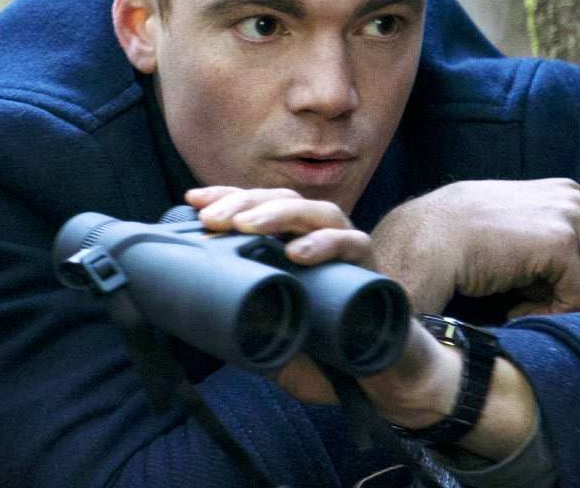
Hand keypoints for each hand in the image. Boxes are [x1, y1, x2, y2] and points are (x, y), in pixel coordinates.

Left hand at [188, 185, 541, 459]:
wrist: (387, 382)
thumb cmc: (329, 357)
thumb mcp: (275, 338)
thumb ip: (249, 325)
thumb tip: (203, 320)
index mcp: (295, 247)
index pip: (259, 208)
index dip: (228, 198)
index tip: (192, 198)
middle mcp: (324, 241)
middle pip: (283, 201)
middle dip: (244, 203)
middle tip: (210, 218)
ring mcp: (351, 252)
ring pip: (318, 212)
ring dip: (278, 213)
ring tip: (245, 226)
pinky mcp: (376, 272)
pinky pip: (354, 247)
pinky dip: (326, 244)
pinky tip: (297, 251)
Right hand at [370, 178, 579, 314]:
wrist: (420, 244)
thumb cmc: (451, 240)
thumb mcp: (504, 220)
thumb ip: (537, 228)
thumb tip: (559, 264)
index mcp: (564, 191)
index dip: (553, 279)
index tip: (515, 284)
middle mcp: (573, 196)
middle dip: (555, 292)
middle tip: (511, 297)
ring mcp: (570, 215)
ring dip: (551, 304)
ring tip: (511, 300)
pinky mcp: (561, 240)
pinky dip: (546, 314)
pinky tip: (510, 306)